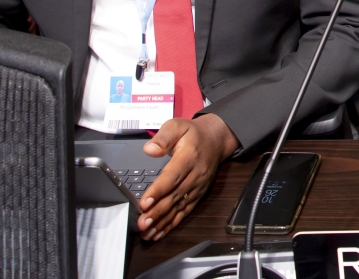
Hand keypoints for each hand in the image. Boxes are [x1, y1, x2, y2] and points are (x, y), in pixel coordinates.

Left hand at [138, 113, 239, 240]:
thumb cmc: (192, 133)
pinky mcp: (198, 195)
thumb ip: (163, 137)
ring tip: (148, 233)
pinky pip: (185, 211)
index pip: (172, 176)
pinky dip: (172, 224)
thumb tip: (149, 150)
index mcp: (189, 157)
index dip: (158, 190)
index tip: (145, 202)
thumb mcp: (177, 126)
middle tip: (143, 223)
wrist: (216, 140)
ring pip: (179, 207)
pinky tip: (160, 233)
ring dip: (163, 222)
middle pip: (175, 196)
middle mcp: (195, 174)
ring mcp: (198, 187)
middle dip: (158, 212)